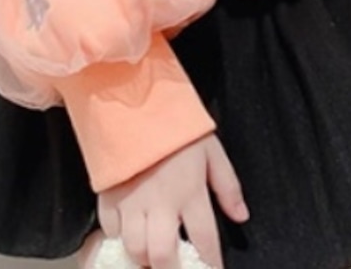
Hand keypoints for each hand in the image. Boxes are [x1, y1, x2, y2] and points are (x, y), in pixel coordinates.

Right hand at [97, 134, 248, 268]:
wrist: (136, 98)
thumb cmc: (177, 125)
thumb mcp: (212, 150)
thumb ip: (228, 186)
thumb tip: (241, 217)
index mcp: (190, 192)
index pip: (205, 241)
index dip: (211, 264)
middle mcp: (160, 203)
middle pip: (163, 257)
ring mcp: (132, 201)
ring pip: (135, 249)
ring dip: (145, 258)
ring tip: (153, 257)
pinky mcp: (108, 194)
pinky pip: (110, 231)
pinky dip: (120, 238)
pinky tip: (129, 233)